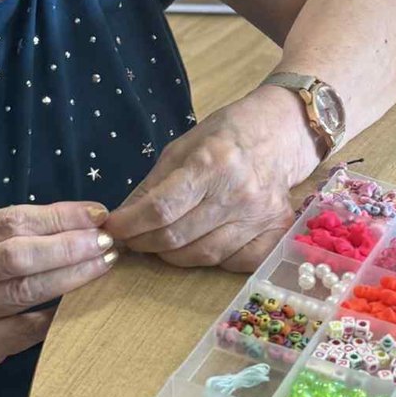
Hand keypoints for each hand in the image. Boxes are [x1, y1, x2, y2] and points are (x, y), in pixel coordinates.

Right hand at [0, 201, 114, 369]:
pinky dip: (59, 312)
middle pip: (17, 254)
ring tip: (103, 264)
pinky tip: (83, 301)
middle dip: (69, 245)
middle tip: (105, 241)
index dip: (59, 216)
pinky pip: (29, 328)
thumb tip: (88, 218)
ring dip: (72, 275)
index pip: (12, 219)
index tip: (98, 214)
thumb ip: (20, 231)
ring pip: (25, 290)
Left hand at [104, 86, 319, 271]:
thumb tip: (123, 219)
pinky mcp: (277, 231)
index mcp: (212, 163)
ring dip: (173, 254)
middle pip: (178, 237)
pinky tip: (201, 245)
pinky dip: (212, 261)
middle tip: (134, 238)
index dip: (130, 224)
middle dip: (145, 242)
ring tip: (162, 243)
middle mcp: (238, 193)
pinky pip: (235, 263)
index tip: (114, 227)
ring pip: (203, 255)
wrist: (281, 133)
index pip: (161, 209)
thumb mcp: (181, 148)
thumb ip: (152, 185)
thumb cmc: (226, 135)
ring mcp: (260, 215)